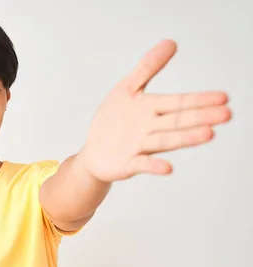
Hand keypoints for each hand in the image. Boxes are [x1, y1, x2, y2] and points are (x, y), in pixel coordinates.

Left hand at [77, 39, 231, 182]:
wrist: (95, 153)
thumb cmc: (114, 120)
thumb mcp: (127, 89)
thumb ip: (147, 67)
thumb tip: (171, 42)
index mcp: (152, 109)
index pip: (179, 102)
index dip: (199, 100)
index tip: (224, 97)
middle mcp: (151, 128)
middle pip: (178, 121)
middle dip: (201, 117)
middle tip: (226, 114)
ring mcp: (140, 147)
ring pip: (165, 140)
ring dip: (186, 138)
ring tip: (208, 134)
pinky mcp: (128, 164)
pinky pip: (142, 164)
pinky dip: (154, 166)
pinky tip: (168, 168)